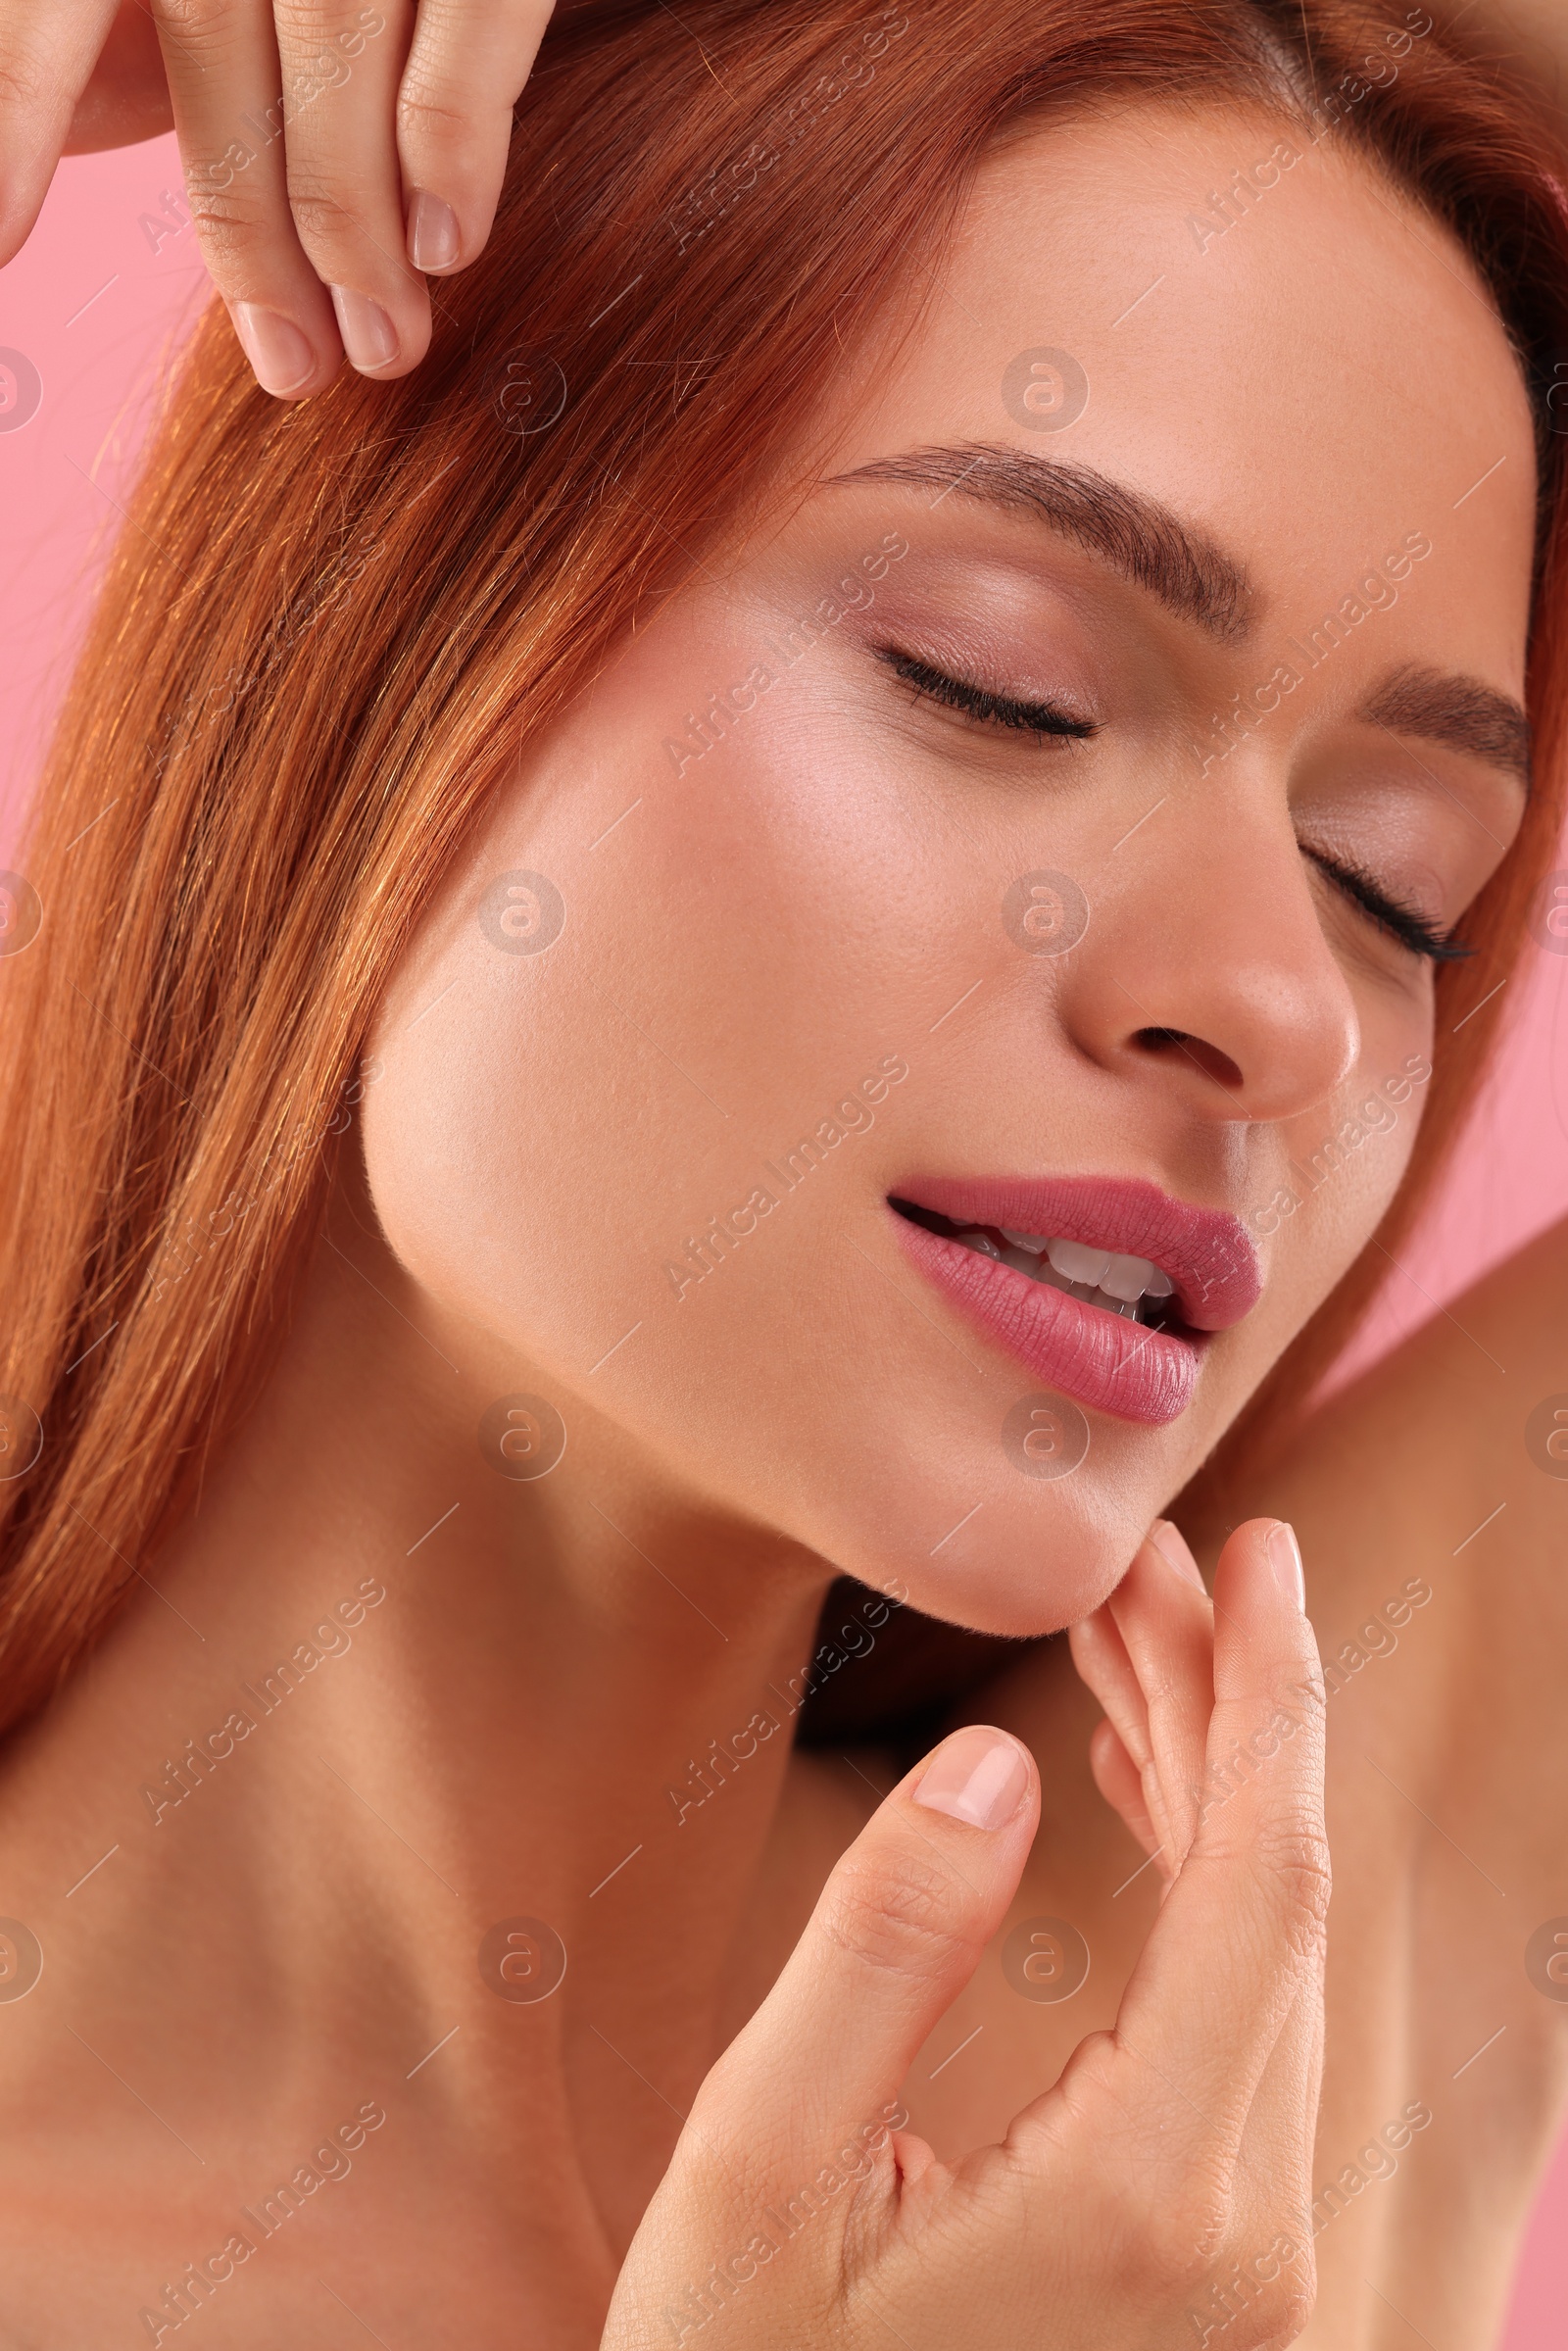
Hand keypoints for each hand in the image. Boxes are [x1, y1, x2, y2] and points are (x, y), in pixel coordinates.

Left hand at [0, 0, 555, 397]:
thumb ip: (132, 28)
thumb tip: (67, 134)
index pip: (39, 8)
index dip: (10, 119)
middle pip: (206, 51)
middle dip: (249, 240)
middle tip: (297, 371)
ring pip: (333, 66)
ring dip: (357, 237)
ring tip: (384, 344)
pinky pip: (455, 41)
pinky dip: (450, 154)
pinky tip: (446, 247)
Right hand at [601, 1518, 1327, 2349]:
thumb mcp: (759, 2169)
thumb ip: (881, 1951)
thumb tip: (998, 1759)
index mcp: (1153, 2193)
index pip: (1264, 1880)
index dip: (1265, 1691)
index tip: (1252, 1554)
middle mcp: (1246, 2229)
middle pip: (1281, 1899)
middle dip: (1225, 1704)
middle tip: (1138, 1565)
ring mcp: (1248, 2260)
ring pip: (1274, 1956)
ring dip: (1214, 1783)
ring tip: (1124, 1645)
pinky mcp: (1219, 2267)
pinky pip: (1249, 2023)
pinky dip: (1208, 1883)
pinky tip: (1147, 1791)